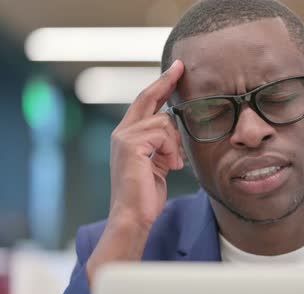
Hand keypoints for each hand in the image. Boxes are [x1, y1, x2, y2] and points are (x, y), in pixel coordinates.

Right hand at [109, 59, 184, 228]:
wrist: (133, 216)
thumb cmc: (146, 195)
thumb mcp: (159, 164)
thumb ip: (163, 145)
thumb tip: (176, 131)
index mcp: (128, 136)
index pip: (145, 103)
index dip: (160, 85)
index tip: (175, 70)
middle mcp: (122, 132)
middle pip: (147, 97)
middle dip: (165, 81)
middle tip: (181, 67)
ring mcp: (124, 137)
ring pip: (164, 122)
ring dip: (175, 144)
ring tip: (173, 163)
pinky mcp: (131, 145)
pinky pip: (164, 135)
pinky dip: (172, 150)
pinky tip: (171, 166)